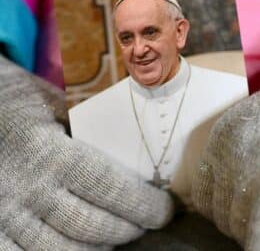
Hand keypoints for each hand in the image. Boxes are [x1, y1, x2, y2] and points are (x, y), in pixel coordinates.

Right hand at [0, 55, 173, 249]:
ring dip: (100, 248)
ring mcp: (7, 214)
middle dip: (129, 229)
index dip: (142, 204)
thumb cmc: (21, 102)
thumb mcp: (56, 102)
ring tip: (121, 235)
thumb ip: (90, 124)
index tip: (165, 209)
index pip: (108, 187)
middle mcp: (29, 189)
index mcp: (50, 152)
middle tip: (149, 221)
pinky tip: (82, 249)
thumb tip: (135, 144)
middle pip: (91, 225)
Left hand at [192, 25, 259, 250]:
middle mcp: (226, 155)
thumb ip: (240, 159)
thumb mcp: (255, 130)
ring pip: (240, 225)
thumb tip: (238, 195)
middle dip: (244, 224)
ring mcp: (249, 169)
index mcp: (219, 141)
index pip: (204, 194)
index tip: (242, 215)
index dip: (222, 211)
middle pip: (221, 213)